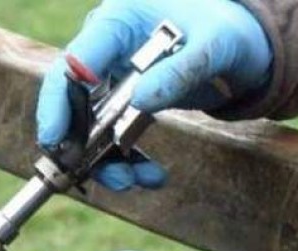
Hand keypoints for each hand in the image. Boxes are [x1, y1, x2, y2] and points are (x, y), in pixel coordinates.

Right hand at [37, 0, 271, 190]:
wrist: (242, 43)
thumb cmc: (228, 29)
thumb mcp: (214, 45)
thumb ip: (178, 70)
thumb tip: (139, 100)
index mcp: (117, 21)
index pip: (73, 63)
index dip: (58, 101)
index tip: (56, 138)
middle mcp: (107, 50)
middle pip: (74, 101)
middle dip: (84, 143)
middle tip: (104, 174)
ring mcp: (115, 78)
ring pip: (92, 126)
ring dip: (108, 161)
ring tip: (136, 181)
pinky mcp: (127, 102)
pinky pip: (115, 136)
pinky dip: (128, 160)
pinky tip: (151, 175)